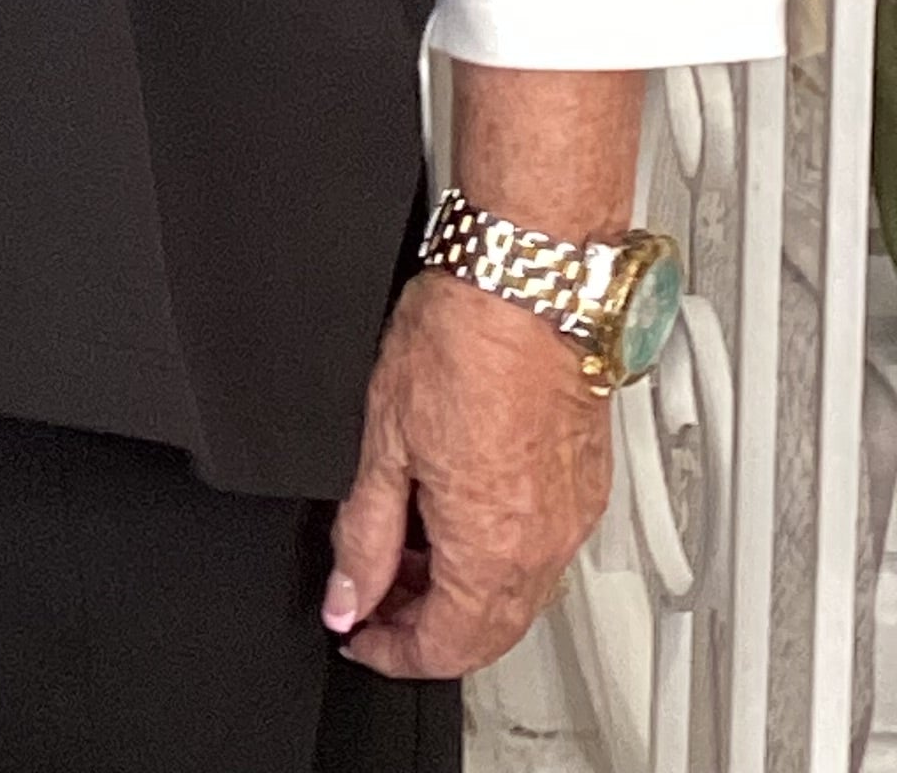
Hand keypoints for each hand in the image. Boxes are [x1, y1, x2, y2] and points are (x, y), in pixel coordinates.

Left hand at [325, 270, 611, 680]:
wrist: (526, 282)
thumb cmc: (461, 339)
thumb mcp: (383, 440)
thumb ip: (362, 532)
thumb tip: (346, 595)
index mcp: (491, 547)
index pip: (443, 646)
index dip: (390, 650)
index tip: (358, 632)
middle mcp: (543, 546)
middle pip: (486, 633)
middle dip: (424, 627)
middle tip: (374, 595)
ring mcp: (572, 518)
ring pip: (517, 597)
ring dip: (460, 593)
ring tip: (407, 548)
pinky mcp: (586, 486)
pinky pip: (541, 553)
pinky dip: (495, 556)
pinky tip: (457, 515)